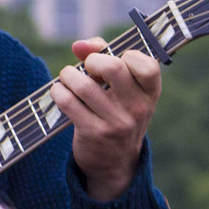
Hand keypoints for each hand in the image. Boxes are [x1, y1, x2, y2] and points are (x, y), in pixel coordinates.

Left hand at [49, 38, 161, 201]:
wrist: (115, 164)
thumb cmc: (116, 113)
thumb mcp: (123, 90)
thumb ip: (105, 57)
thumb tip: (79, 45)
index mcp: (150, 94)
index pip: (147, 65)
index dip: (125, 54)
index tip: (112, 59)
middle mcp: (137, 108)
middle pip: (112, 67)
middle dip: (91, 60)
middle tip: (86, 68)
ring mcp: (116, 123)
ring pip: (83, 84)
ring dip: (68, 75)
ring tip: (67, 78)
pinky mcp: (93, 133)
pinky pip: (67, 101)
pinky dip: (58, 91)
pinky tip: (59, 92)